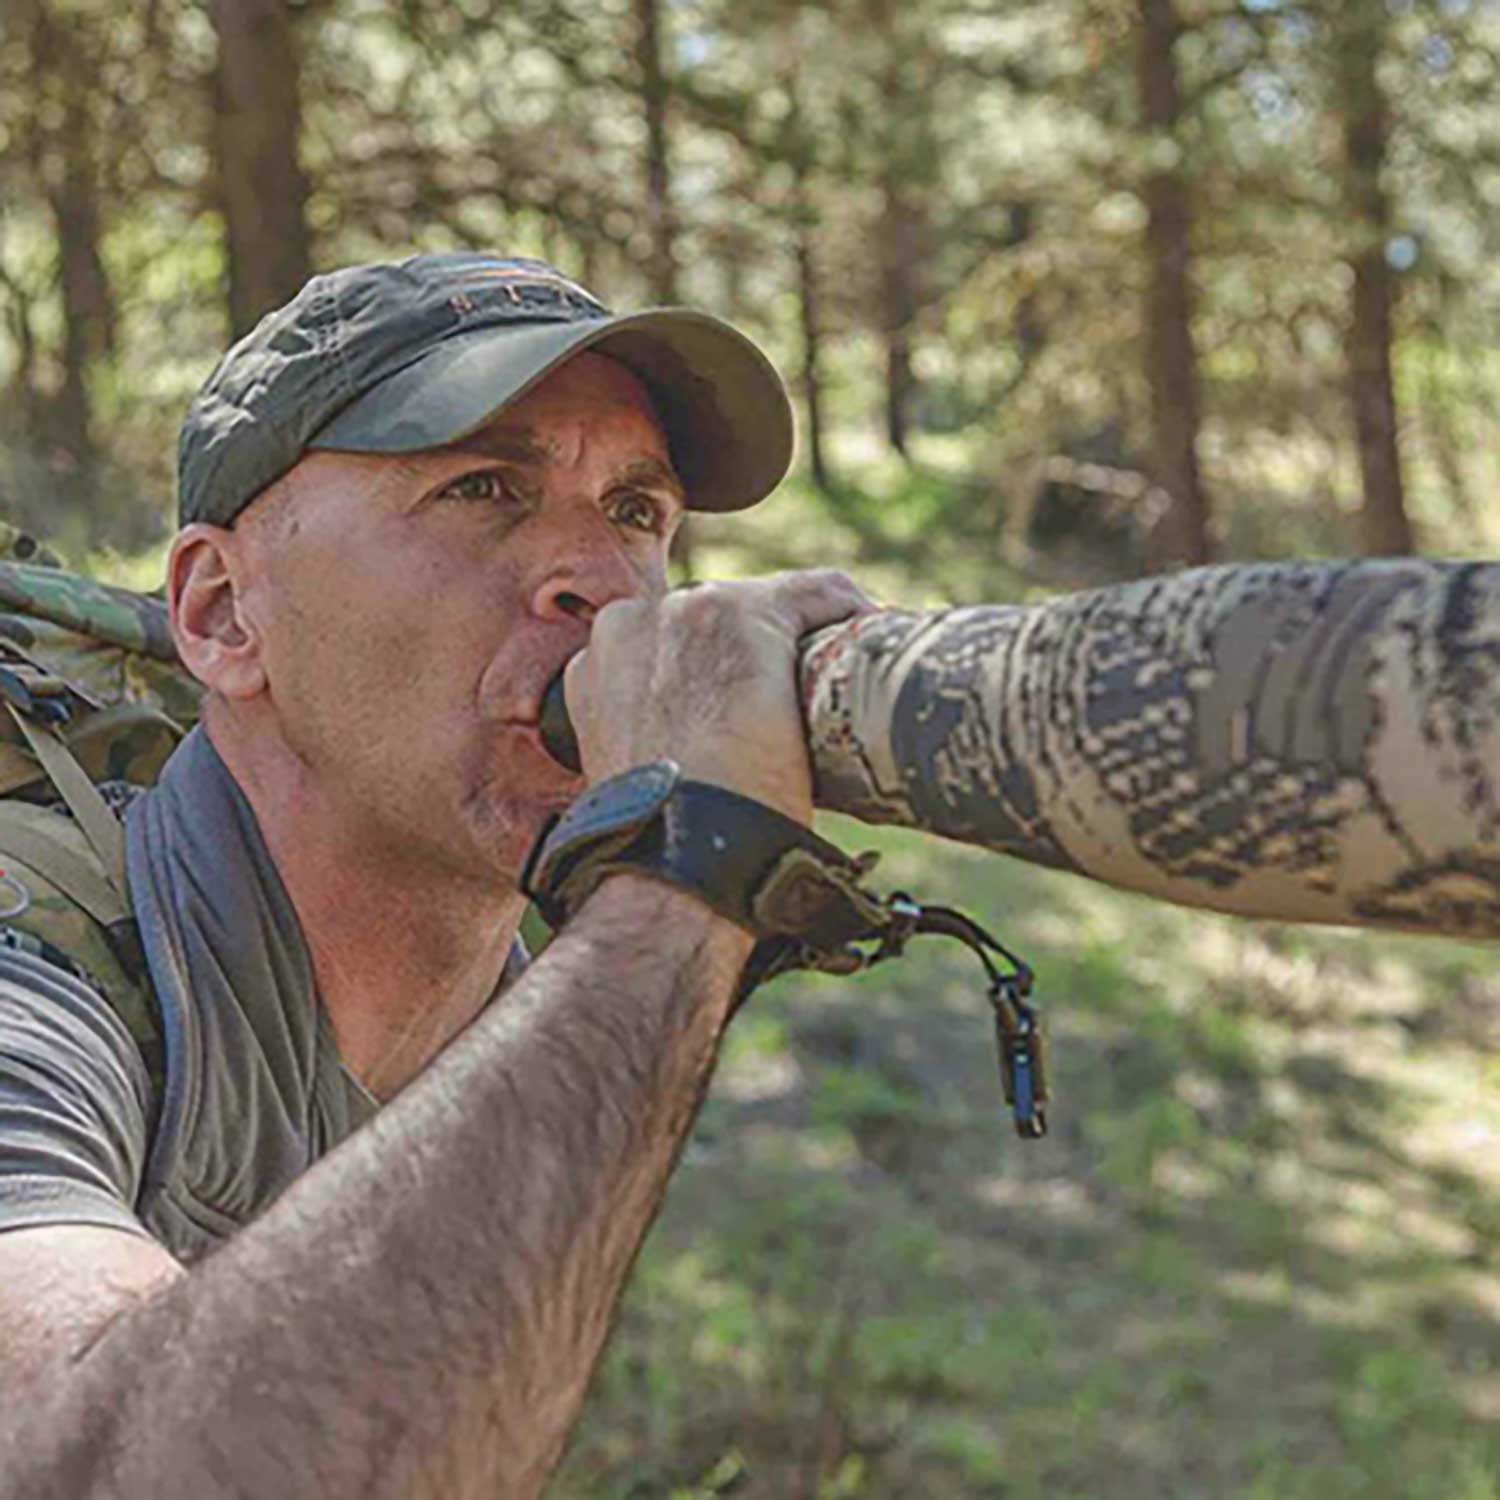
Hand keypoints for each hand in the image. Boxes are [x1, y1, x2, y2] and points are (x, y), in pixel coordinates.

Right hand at [563, 571, 874, 825]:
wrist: (678, 849)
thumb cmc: (665, 839)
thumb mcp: (640, 776)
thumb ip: (661, 743)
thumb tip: (703, 763)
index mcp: (599, 666)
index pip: (674, 643)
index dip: (722, 673)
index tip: (757, 705)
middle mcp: (633, 623)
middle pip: (720, 618)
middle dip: (761, 654)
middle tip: (802, 702)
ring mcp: (687, 613)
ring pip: (770, 604)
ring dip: (805, 636)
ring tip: (841, 681)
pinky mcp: (745, 614)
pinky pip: (816, 594)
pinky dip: (847, 613)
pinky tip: (873, 638)